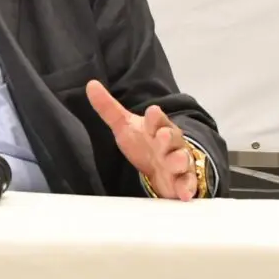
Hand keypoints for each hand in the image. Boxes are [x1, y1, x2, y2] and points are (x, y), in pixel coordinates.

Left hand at [85, 81, 197, 199]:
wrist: (163, 166)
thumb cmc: (144, 143)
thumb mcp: (124, 126)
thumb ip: (108, 108)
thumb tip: (90, 84)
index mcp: (157, 127)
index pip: (157, 119)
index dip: (155, 117)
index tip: (152, 112)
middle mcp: (170, 143)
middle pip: (171, 138)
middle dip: (167, 137)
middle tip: (162, 135)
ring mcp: (178, 162)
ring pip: (182, 160)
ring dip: (179, 160)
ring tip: (176, 162)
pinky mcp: (182, 181)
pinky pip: (187, 184)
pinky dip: (187, 188)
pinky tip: (184, 194)